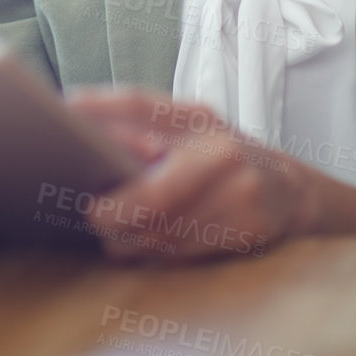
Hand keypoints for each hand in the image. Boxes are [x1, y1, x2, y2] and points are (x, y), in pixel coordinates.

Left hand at [65, 88, 310, 261]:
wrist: (289, 189)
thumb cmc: (222, 155)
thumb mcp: (188, 129)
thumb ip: (142, 128)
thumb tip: (78, 121)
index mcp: (196, 116)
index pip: (141, 104)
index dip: (102, 107)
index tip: (66, 111)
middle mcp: (219, 148)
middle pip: (152, 192)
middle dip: (114, 211)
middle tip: (90, 213)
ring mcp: (238, 190)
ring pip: (163, 231)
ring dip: (128, 237)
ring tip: (111, 231)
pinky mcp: (247, 227)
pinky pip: (184, 251)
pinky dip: (155, 251)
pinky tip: (144, 243)